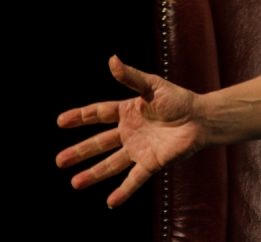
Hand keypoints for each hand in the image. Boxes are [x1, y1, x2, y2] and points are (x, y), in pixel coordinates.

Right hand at [56, 55, 204, 207]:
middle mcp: (129, 132)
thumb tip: (112, 59)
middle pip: (100, 143)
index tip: (60, 121)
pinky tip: (111, 201)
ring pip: (111, 164)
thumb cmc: (178, 99)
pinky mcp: (152, 163)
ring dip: (93, 174)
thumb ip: (131, 77)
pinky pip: (135, 179)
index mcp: (127, 111)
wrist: (200, 118)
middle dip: (79, 152)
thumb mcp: (152, 85)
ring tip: (74, 183)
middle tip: (59, 160)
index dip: (80, 117)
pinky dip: (124, 191)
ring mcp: (139, 149)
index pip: (99, 114)